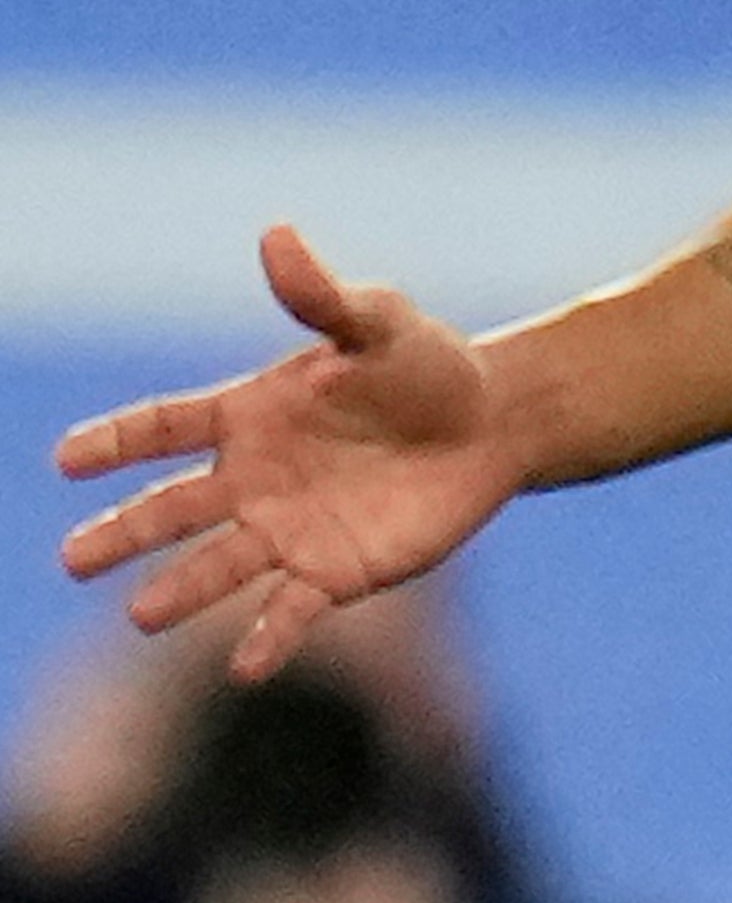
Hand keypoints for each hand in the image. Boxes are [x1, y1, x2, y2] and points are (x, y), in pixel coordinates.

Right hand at [54, 228, 520, 680]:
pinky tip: (243, 668)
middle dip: (122, 534)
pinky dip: (266, 640)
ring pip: (217, 566)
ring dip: (179, 591)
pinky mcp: (333, 573)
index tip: (67, 459)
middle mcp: (252, 480)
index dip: (115, 442)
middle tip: (73, 558)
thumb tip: (276, 234)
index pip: (164, 428)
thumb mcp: (379, 322)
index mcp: (249, 415)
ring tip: (139, 615)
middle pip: (171, 509)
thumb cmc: (427, 365)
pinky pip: (289, 611)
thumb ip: (321, 294)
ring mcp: (286, 531)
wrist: (493, 423)